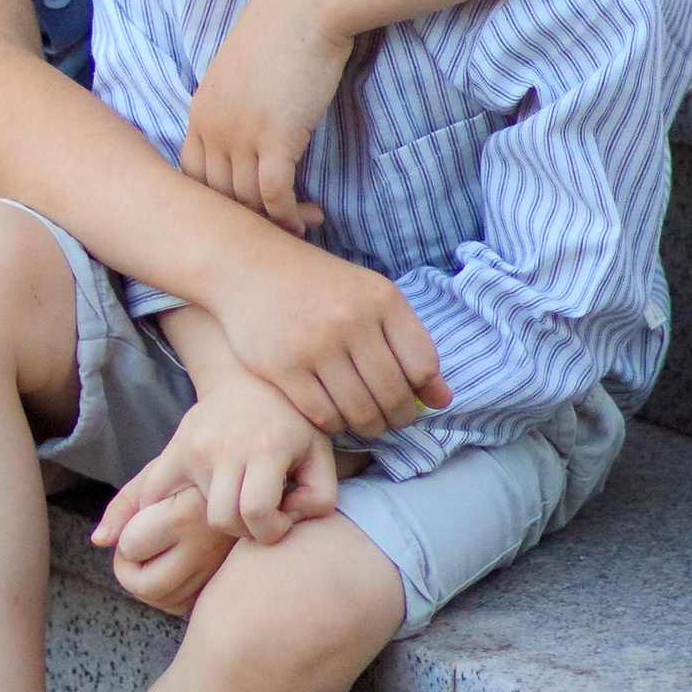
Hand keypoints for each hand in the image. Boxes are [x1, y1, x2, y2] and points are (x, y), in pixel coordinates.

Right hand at [94, 382, 339, 609]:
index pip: (257, 514)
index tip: (281, 520)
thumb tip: (286, 523)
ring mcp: (191, 449)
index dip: (273, 531)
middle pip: (223, 520)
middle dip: (244, 530)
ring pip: (193, 515)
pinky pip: (149, 494)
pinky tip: (124, 533)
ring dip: (215, 521)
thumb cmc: (292, 424)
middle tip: (257, 517)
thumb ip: (319, 499)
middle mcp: (223, 448)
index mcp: (264, 448)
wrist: (246, 380)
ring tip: (233, 507)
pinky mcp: (171, 452)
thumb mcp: (320, 455)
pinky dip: (142, 515)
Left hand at [99, 475, 226, 616]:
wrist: (246, 480)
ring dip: (146, 582)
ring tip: (151, 552)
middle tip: (132, 546)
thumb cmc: (194, 472)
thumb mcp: (156, 474)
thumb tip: (98, 541)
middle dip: (127, 569)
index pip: (130, 546)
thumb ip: (123, 506)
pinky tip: (167, 566)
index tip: (140, 516)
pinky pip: (185, 605)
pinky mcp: (223, 580)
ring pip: (164, 601)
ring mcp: (218, 569)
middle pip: (146, 587)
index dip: (126, 533)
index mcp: (187, 514)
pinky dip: (167, 593)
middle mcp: (206, 548)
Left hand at [181, 0, 354, 232]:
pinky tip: (308, 217)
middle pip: (216, 196)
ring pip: (246, 202)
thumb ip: (233, 108)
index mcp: (198, 111)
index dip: (217, 201)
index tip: (246, 208)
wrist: (305, 7)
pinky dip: (289, 215)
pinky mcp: (276, 139)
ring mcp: (240, 135)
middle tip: (276, 225)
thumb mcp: (239, 75)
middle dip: (246, 219)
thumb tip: (248, 138)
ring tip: (302, 221)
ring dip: (274, 221)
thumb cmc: (280, 35)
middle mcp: (212, 128)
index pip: (191, 176)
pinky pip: (274, 195)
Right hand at [212, 227, 446, 440]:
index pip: (423, 366)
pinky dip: (335, 424)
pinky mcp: (283, 367)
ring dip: (369, 426)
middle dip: (397, 418)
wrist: (248, 265)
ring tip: (365, 420)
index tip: (412, 398)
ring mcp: (315, 345)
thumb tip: (443, 401)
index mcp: (382, 299)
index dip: (423, 392)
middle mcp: (351, 320)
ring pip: (360, 412)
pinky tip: (334, 414)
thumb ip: (409, 344)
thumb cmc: (318, 285)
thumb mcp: (370, 297)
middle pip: (393, 395)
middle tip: (390, 420)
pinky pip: (323, 416)